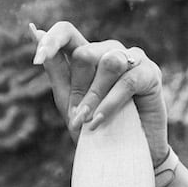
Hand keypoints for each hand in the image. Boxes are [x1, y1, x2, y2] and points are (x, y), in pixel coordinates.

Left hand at [30, 22, 168, 165]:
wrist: (123, 155)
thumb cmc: (93, 126)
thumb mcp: (68, 98)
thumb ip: (54, 67)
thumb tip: (36, 31)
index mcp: (87, 53)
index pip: (67, 31)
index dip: (52, 40)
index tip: (37, 58)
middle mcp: (110, 50)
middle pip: (85, 52)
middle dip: (78, 88)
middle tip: (78, 116)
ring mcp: (133, 58)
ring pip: (108, 63)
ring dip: (94, 96)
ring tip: (88, 121)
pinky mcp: (151, 73)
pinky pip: (127, 81)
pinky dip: (110, 104)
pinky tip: (99, 121)